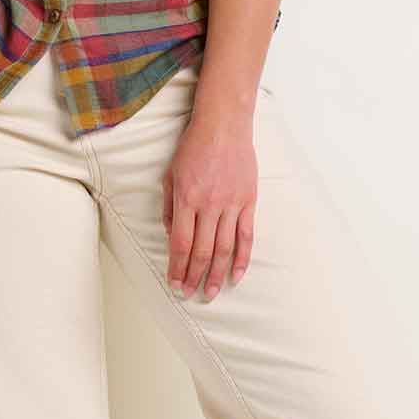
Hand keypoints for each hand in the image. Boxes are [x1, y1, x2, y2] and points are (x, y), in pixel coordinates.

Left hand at [162, 101, 257, 301]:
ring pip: (224, 248)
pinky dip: (242, 258)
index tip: (175, 284)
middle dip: (194, 276)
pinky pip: (246, 236)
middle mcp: (209, 205)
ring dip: (216, 274)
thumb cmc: (193, 147)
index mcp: (187, 199)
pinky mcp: (249, 201)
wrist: (224, 124)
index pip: (181, 244)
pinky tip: (236, 275)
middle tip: (191, 294)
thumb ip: (170, 208)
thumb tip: (172, 237)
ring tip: (211, 292)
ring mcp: (231, 204)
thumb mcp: (170, 175)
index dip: (178, 268)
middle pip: (202, 251)